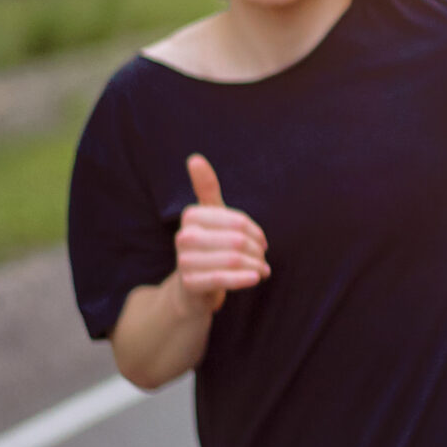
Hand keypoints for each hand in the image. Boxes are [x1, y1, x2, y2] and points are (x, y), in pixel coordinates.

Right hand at [173, 153, 269, 312]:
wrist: (192, 288)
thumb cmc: (209, 246)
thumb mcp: (210, 216)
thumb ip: (206, 188)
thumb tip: (194, 158)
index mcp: (191, 216)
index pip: (238, 221)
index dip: (256, 232)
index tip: (261, 241)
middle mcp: (183, 236)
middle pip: (237, 240)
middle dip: (257, 251)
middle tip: (262, 259)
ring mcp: (184, 261)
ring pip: (233, 260)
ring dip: (255, 266)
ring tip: (262, 270)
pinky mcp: (189, 284)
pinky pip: (222, 279)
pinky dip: (245, 278)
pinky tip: (255, 278)